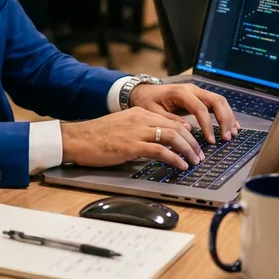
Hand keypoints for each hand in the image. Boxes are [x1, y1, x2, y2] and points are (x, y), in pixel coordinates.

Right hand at [60, 107, 203, 169]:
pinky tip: (181, 165)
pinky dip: (175, 158)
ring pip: (172, 137)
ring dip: (188, 150)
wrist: (78, 138)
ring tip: (195, 161)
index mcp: (139, 112)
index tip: (195, 143)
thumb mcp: (123, 127)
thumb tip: (159, 142)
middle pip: (176, 127)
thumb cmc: (97, 136)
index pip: (171, 120)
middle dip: (193, 142)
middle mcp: (141, 118)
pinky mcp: (132, 146)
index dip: (187, 132)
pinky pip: (161, 150)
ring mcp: (137, 131)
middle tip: (200, 154)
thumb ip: (141, 130)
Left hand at [129, 82, 238, 144]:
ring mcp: (197, 92)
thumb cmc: (147, 102)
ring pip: (219, 101)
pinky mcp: (199, 97)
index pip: (200, 108)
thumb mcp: (153, 112)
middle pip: (216, 101)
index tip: (211, 141)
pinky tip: (231, 126)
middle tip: (227, 138)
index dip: (208, 125)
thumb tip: (188, 129)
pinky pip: (216, 103)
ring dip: (228, 117)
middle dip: (224, 119)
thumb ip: (170, 120)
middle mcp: (192, 89)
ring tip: (232, 134)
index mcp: (180, 93)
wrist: (144, 91)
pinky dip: (225, 114)